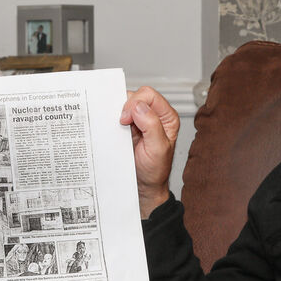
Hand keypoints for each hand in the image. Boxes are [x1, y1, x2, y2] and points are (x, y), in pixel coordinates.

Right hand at [120, 86, 179, 216]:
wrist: (144, 185)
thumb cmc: (155, 171)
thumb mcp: (157, 149)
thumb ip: (152, 126)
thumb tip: (138, 107)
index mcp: (167, 117)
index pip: (149, 95)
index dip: (135, 103)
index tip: (127, 120)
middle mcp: (155, 115)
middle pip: (137, 95)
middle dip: (126, 107)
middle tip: (122, 124)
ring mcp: (141, 120)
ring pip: (126, 103)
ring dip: (119, 113)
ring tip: (120, 128)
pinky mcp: (129, 126)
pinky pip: (119, 114)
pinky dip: (114, 119)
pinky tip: (116, 130)